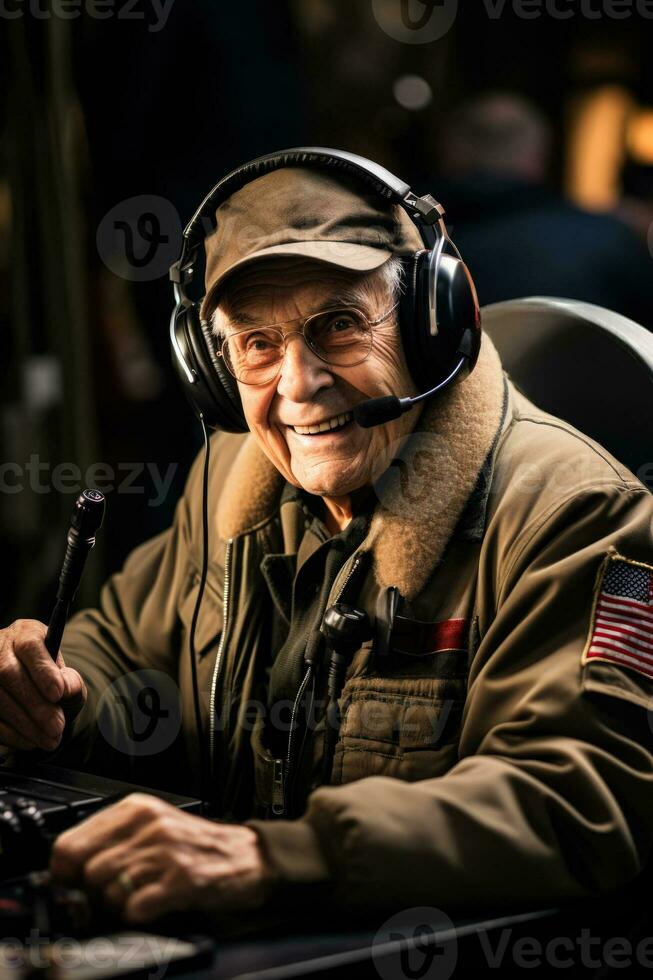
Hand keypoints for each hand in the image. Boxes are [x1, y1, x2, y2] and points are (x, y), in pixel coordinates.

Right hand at [0, 620, 86, 751]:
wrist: (31, 684)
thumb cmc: (50, 677)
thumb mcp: (66, 673)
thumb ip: (70, 681)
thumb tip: (67, 689)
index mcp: (25, 633)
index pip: (30, 646)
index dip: (43, 670)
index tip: (59, 694)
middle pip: (9, 673)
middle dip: (35, 705)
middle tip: (57, 727)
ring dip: (24, 724)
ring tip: (49, 740)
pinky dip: (10, 734)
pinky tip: (30, 742)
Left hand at [50, 793, 274, 922]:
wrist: (246, 856)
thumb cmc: (196, 843)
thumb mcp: (151, 825)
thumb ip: (112, 837)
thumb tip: (66, 867)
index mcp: (136, 808)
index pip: (70, 843)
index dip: (65, 871)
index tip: (71, 882)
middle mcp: (149, 824)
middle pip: (88, 871)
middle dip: (95, 891)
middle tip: (113, 892)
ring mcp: (166, 851)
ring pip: (109, 891)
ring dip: (119, 903)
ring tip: (141, 894)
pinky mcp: (182, 879)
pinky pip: (135, 908)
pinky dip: (139, 914)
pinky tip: (154, 904)